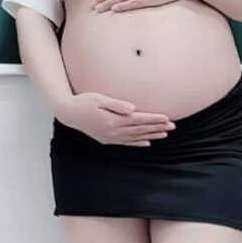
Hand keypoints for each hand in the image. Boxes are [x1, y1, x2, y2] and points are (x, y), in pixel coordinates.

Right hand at [58, 91, 175, 146]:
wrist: (68, 114)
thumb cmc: (84, 102)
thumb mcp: (99, 99)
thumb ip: (117, 104)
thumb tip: (133, 109)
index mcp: (114, 121)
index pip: (139, 120)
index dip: (154, 119)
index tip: (167, 118)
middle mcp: (114, 131)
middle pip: (140, 129)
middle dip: (157, 127)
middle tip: (172, 126)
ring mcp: (111, 137)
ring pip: (136, 137)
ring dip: (151, 135)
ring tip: (165, 133)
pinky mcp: (107, 139)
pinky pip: (127, 143)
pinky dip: (138, 143)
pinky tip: (147, 143)